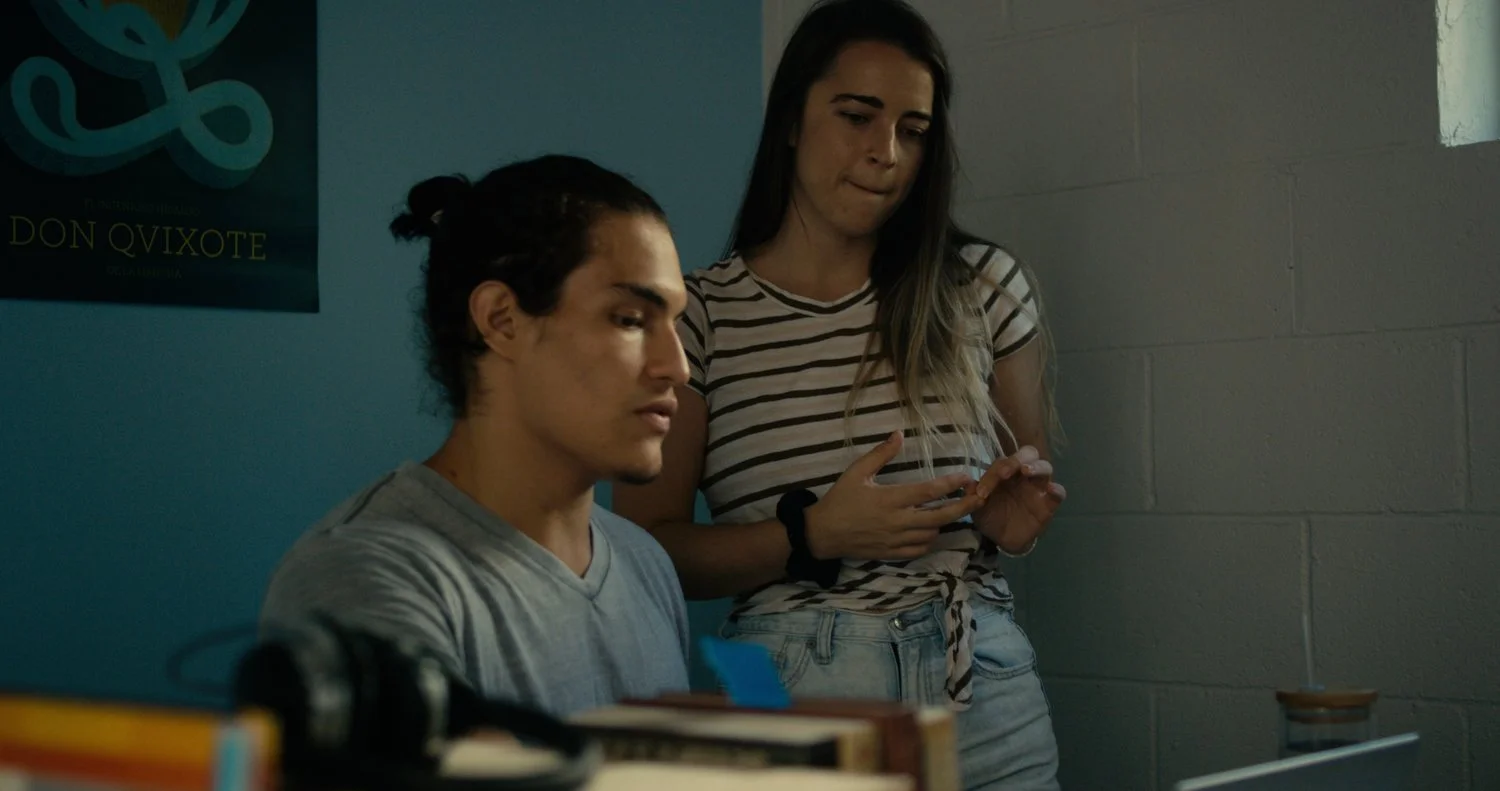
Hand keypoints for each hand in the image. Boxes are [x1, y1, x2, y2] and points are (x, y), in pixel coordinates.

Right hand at [803, 432, 983, 560]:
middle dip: (964, 507)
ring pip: (933, 533)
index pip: (929, 491)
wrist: (823, 533)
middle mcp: (897, 521)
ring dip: (945, 521)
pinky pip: (920, 548)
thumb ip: (881, 453)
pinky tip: (931, 529)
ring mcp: (896, 540)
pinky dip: (930, 539)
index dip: (951, 484)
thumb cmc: (840, 499)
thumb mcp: (857, 472)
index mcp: (891, 499)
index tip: (967, 477)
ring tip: (953, 510)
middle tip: (979, 498)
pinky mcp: (892, 553)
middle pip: (940, 516)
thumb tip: (900, 433)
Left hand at [972, 445, 1065, 553]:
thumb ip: (972, 494)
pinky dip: (1057, 490)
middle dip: (1016, 459)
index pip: (1002, 462)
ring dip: (1037, 466)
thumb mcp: (977, 507)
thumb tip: (966, 484)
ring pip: (1045, 467)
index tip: (982, 492)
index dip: (992, 474)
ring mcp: (1038, 488)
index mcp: (1006, 472)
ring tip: (1026, 471)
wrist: (1002, 539)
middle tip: (1005, 472)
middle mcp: (1024, 476)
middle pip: (1028, 454)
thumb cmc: (991, 516)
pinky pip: (1059, 493)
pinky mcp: (1048, 505)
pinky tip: (1051, 490)